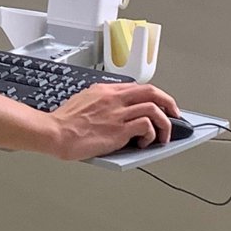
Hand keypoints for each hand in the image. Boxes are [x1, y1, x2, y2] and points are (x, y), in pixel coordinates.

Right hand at [48, 83, 180, 160]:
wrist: (55, 132)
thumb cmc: (65, 121)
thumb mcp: (84, 99)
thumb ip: (102, 101)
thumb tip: (116, 109)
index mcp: (106, 90)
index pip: (138, 87)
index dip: (155, 95)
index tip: (162, 104)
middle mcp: (114, 98)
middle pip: (152, 92)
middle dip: (169, 103)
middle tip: (175, 114)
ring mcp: (117, 113)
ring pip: (154, 109)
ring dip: (165, 123)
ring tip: (163, 136)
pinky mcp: (119, 130)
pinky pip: (146, 126)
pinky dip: (151, 135)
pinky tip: (145, 143)